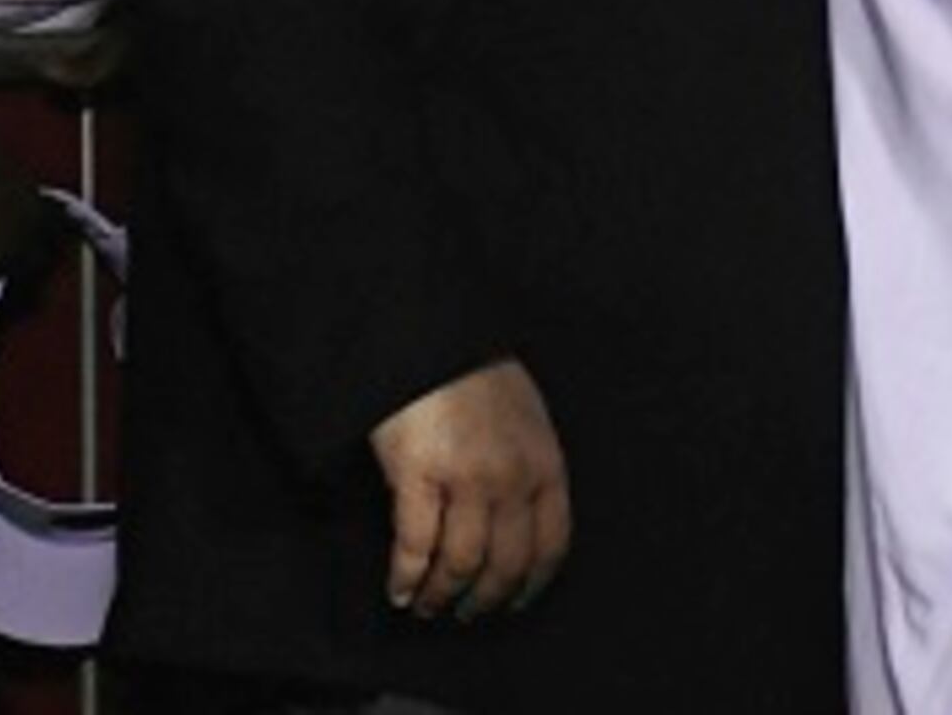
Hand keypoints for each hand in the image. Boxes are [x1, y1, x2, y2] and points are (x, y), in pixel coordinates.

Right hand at [371, 358, 571, 621]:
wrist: (430, 339)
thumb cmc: (476, 377)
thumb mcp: (528, 419)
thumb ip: (530, 467)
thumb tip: (521, 521)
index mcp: (546, 464)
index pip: (552, 545)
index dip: (532, 584)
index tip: (516, 602)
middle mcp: (512, 478)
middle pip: (505, 565)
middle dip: (484, 599)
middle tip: (466, 613)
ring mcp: (466, 479)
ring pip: (460, 565)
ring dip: (441, 595)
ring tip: (427, 605)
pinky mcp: (418, 477)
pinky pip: (415, 547)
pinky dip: (406, 577)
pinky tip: (399, 590)